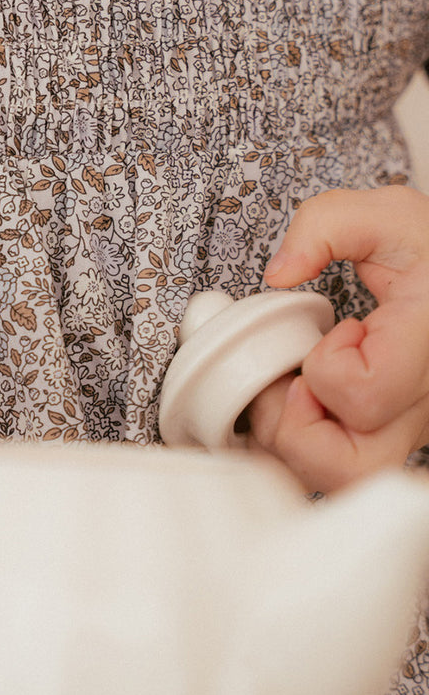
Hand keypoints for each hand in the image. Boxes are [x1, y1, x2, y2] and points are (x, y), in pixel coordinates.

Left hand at [245, 186, 428, 491]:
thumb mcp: (389, 214)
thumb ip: (327, 225)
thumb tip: (280, 272)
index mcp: (427, 346)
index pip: (363, 394)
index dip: (329, 364)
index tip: (340, 329)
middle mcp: (425, 403)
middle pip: (348, 467)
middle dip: (295, 427)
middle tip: (294, 380)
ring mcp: (413, 428)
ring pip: (342, 480)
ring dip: (297, 440)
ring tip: (299, 389)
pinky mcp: (398, 437)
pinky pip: (342, 468)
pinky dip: (309, 443)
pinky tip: (310, 400)